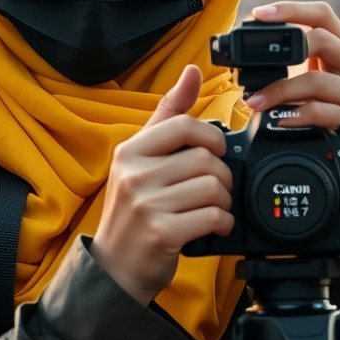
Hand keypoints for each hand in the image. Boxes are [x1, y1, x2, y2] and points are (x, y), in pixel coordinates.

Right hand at [91, 65, 233, 304]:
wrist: (115, 268)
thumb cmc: (134, 211)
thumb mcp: (140, 158)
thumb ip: (168, 114)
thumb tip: (192, 71)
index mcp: (130, 152)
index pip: (182, 125)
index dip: (211, 136)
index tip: (214, 150)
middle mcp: (134, 175)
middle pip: (204, 159)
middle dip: (222, 176)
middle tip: (215, 189)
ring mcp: (146, 205)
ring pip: (213, 187)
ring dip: (224, 201)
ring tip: (212, 209)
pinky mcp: (162, 234)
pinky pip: (213, 216)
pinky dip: (223, 223)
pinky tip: (213, 226)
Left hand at [243, 2, 339, 129]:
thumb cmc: (330, 114)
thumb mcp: (317, 83)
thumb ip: (298, 65)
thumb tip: (248, 57)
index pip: (323, 15)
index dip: (290, 9)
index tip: (258, 14)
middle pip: (322, 40)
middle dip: (283, 54)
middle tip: (252, 70)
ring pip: (317, 80)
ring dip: (279, 91)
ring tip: (255, 102)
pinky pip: (322, 112)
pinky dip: (295, 115)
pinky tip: (280, 119)